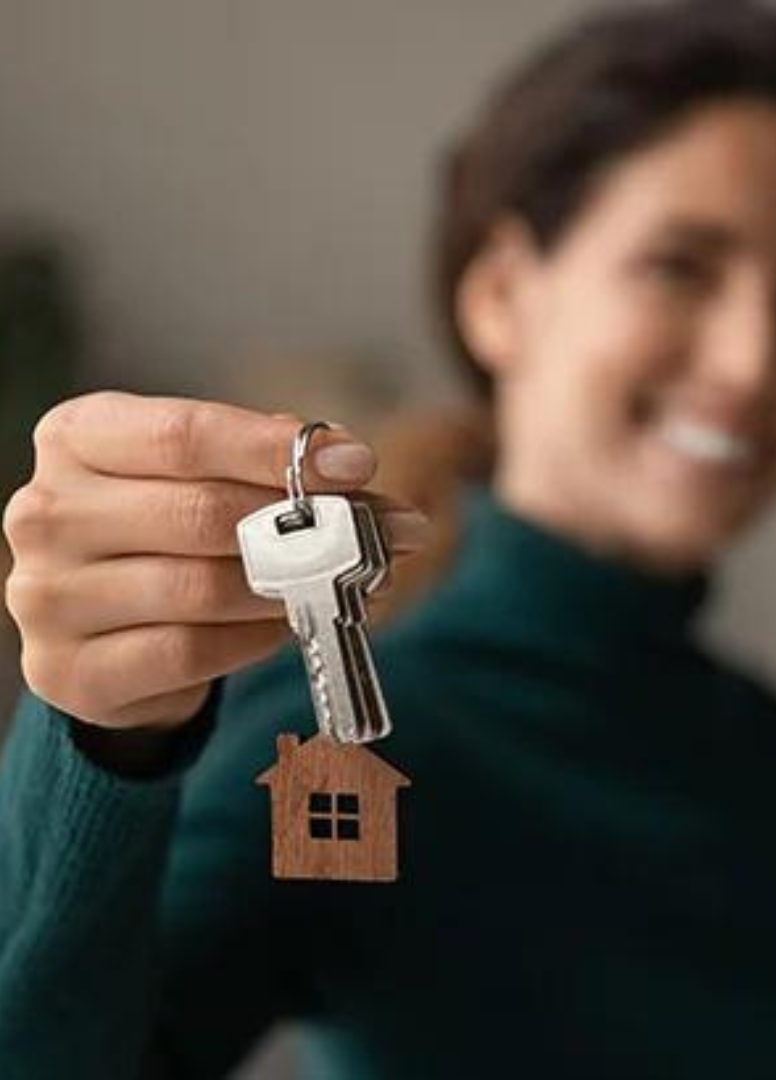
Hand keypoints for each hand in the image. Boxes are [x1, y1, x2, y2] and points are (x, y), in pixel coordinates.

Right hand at [2, 391, 429, 732]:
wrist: (107, 632)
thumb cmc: (167, 534)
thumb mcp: (206, 478)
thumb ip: (270, 466)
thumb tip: (352, 463)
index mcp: (77, 437)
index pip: (185, 434)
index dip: (276, 450)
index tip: (358, 464)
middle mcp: (46, 511)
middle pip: (201, 513)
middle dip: (307, 525)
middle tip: (381, 534)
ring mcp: (47, 596)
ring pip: (202, 588)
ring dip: (294, 587)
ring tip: (348, 581)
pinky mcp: (70, 671)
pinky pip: (191, 652)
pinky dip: (257, 638)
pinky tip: (290, 623)